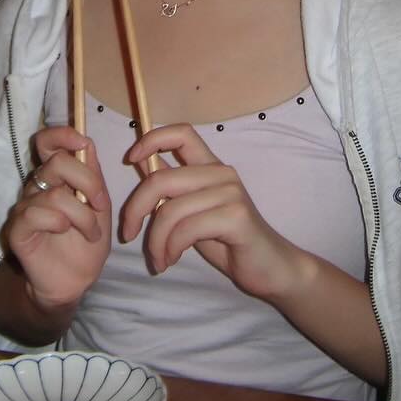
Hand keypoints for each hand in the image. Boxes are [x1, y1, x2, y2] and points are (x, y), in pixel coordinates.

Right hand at [2, 126, 111, 312]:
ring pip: (54, 194)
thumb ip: (93, 177)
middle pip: (56, 162)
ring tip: (91, 233)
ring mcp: (25, 207)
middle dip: (87, 181)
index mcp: (56, 177)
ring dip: (81, 215)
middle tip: (99, 204)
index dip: (63, 134)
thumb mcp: (99, 207)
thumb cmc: (86, 243)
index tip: (83, 144)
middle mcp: (38, 187)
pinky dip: (58, 221)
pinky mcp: (17, 229)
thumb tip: (86, 143)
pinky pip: (34, 214)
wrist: (74, 281)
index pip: (47, 141)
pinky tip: (65, 232)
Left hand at [119, 124, 312, 300]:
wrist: (270, 268)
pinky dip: (171, 248)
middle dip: (135, 209)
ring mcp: (231, 193)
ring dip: (156, 241)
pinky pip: (187, 229)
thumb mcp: (193, 212)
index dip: (152, 139)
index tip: (130, 158)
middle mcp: (221, 173)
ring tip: (159, 259)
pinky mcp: (236, 216)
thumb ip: (173, 190)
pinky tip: (172, 260)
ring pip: (170, 209)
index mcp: (210, 167)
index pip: (181, 132)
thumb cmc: (229, 242)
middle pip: (161, 178)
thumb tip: (141, 162)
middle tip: (130, 235)